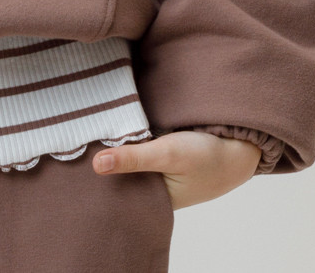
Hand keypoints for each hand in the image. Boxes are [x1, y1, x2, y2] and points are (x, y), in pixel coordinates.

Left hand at [91, 131, 261, 209]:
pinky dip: (132, 131)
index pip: (114, 185)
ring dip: (118, 138)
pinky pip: (141, 141)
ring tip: (89, 119)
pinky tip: (116, 116)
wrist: (241, 146)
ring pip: (129, 152)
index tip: (73, 150)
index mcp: (152, 197)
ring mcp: (158, 167)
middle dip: (104, 151)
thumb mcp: (167, 155)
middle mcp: (152, 184)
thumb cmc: (207, 158)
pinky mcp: (164, 149)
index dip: (95, 169)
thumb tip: (95, 165)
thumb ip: (133, 158)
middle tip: (77, 129)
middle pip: (120, 167)